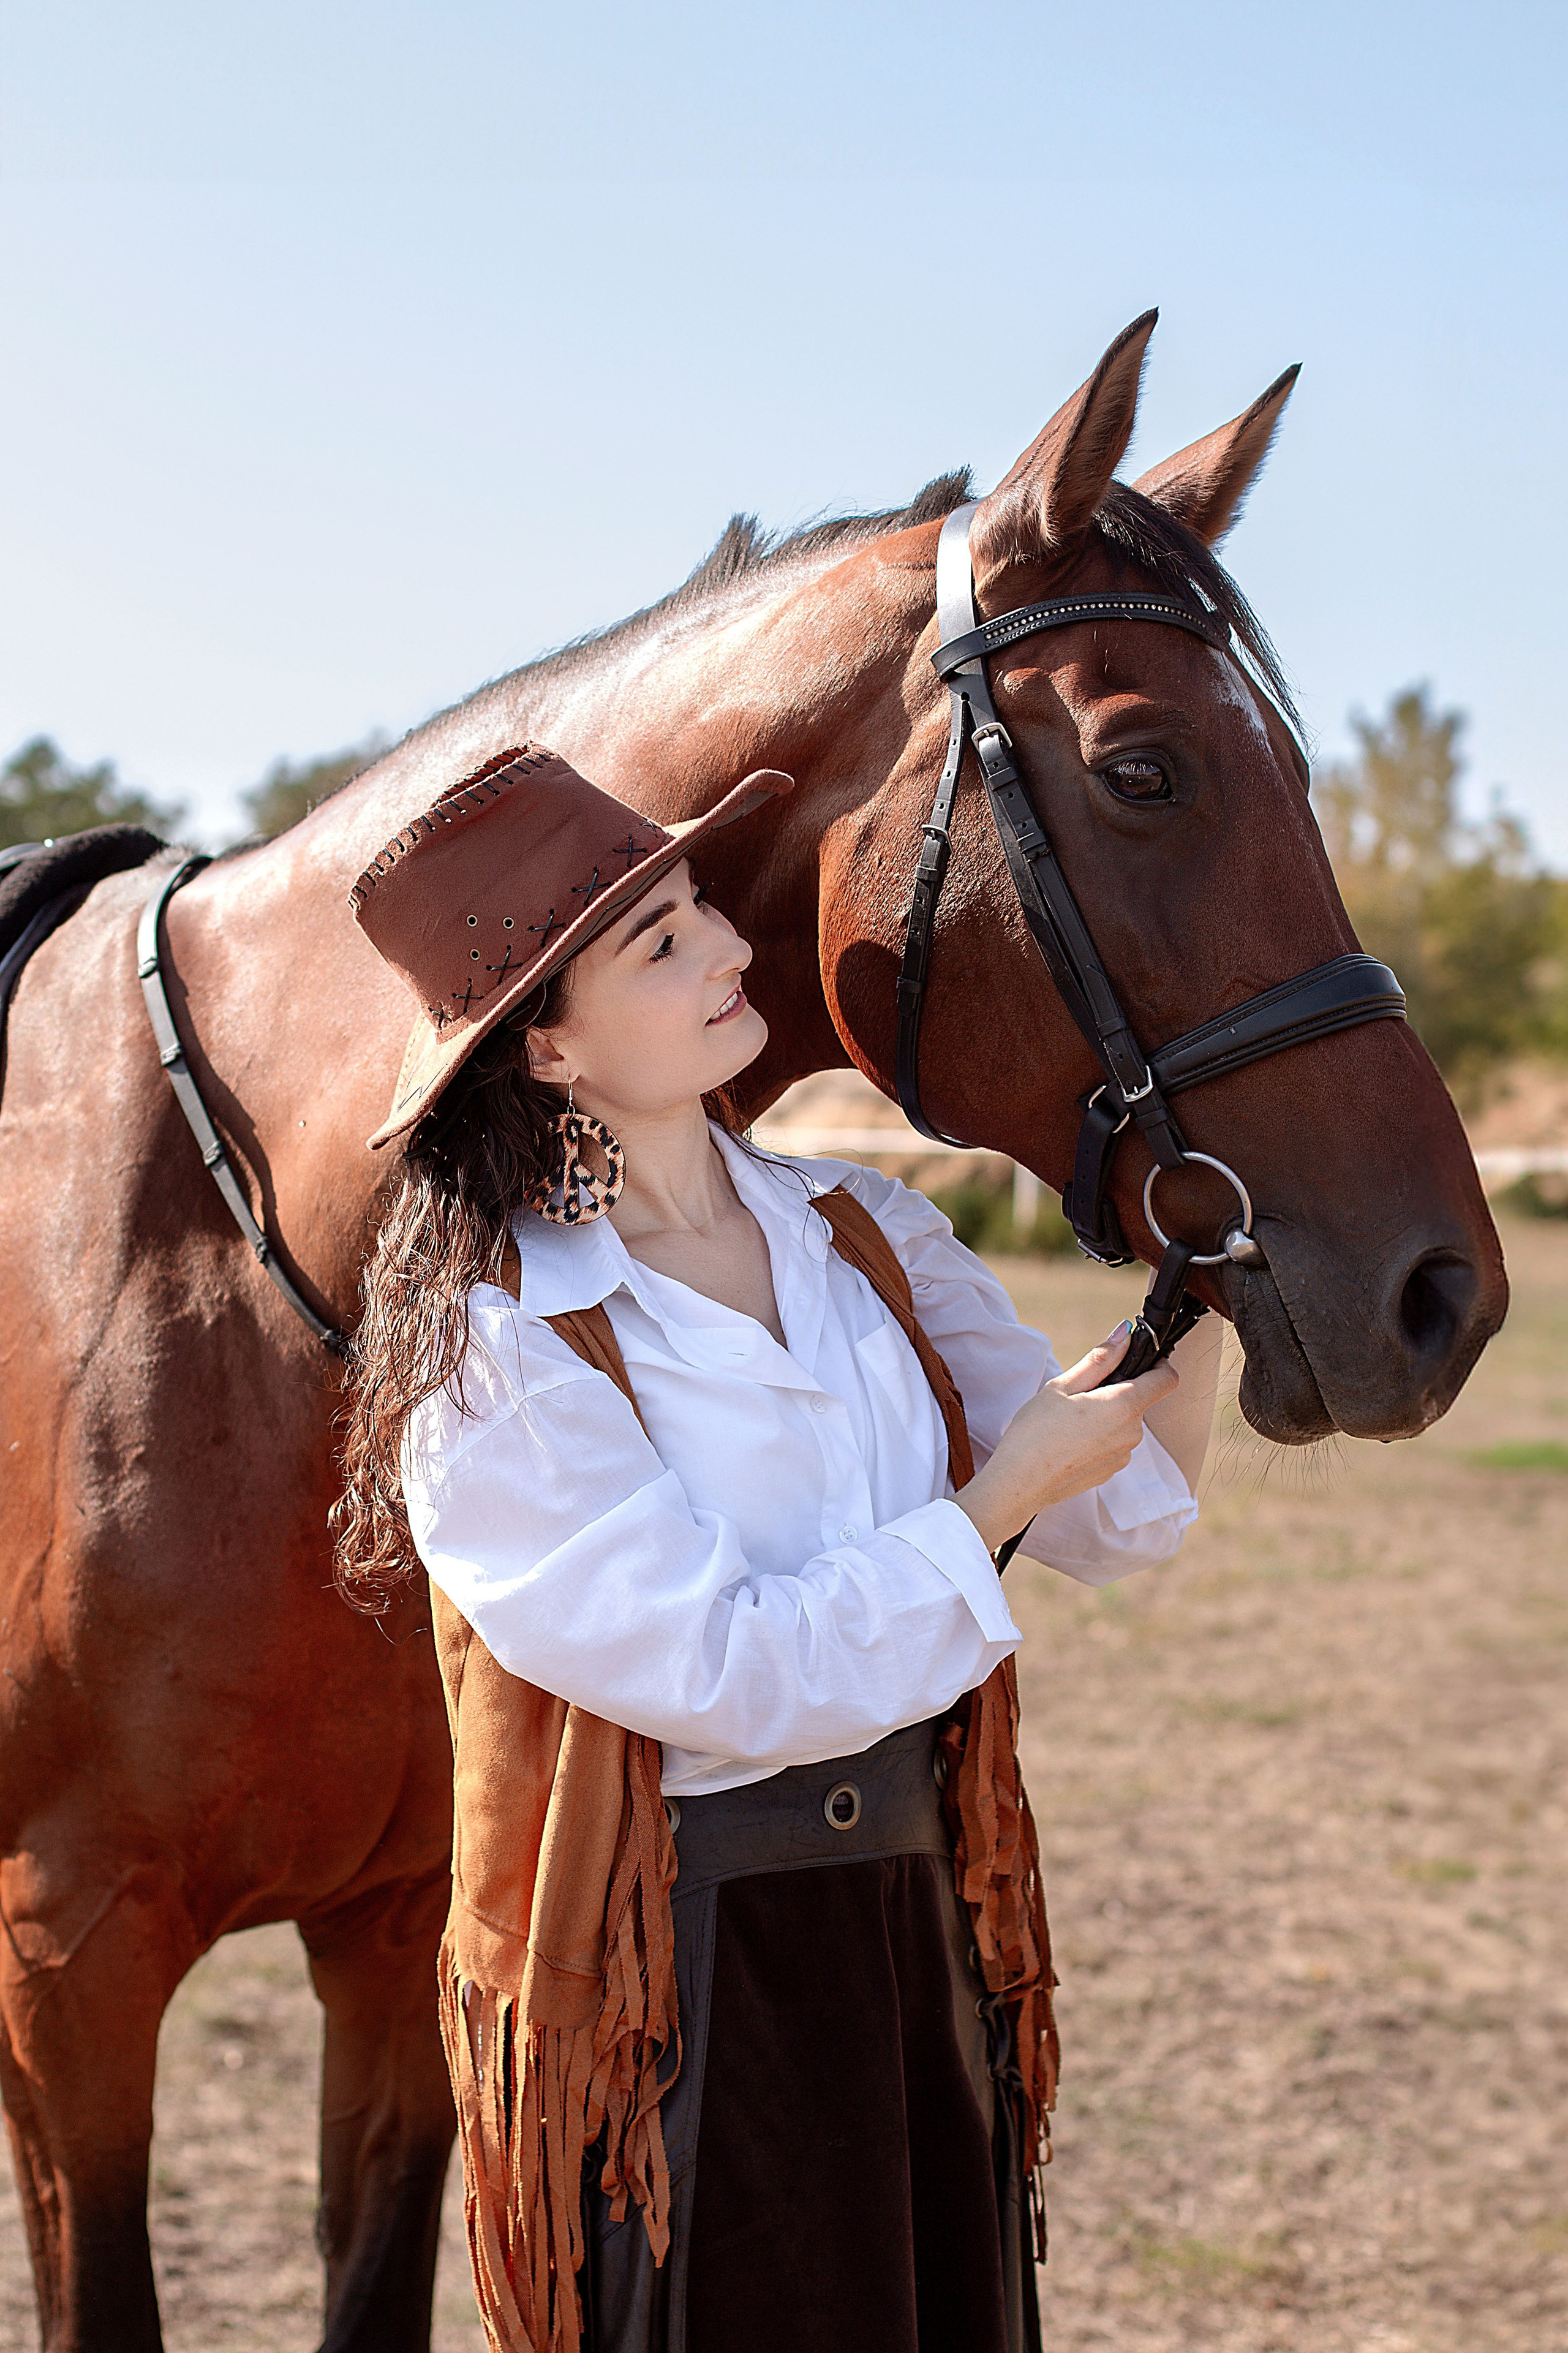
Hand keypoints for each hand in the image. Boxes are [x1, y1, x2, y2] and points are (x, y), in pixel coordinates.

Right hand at [955, 1322, 1179, 1557]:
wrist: (1019, 1484)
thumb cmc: (1035, 1432)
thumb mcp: (1062, 1386)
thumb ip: (1100, 1359)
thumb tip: (1125, 1333)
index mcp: (1123, 1406)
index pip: (1167, 1379)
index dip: (1158, 1364)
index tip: (1138, 1359)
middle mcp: (1132, 1433)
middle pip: (1139, 1400)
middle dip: (1117, 1391)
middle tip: (1080, 1394)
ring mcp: (1123, 1455)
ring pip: (1125, 1422)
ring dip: (1107, 1415)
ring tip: (1069, 1421)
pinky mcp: (1111, 1471)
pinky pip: (1114, 1444)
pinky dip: (1099, 1437)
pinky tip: (1070, 1441)